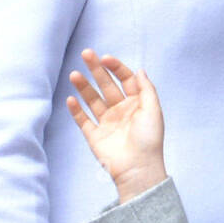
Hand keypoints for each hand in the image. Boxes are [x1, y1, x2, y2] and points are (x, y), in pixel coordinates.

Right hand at [67, 49, 166, 202]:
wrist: (138, 168)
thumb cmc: (149, 139)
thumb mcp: (153, 109)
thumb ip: (146, 88)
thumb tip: (139, 69)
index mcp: (136, 103)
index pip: (125, 80)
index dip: (116, 68)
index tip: (105, 58)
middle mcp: (121, 111)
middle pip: (106, 85)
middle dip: (96, 70)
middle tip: (86, 54)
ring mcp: (107, 123)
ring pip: (92, 100)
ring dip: (83, 87)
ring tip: (74, 74)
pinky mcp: (95, 136)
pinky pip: (83, 120)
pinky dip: (76, 110)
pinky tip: (70, 98)